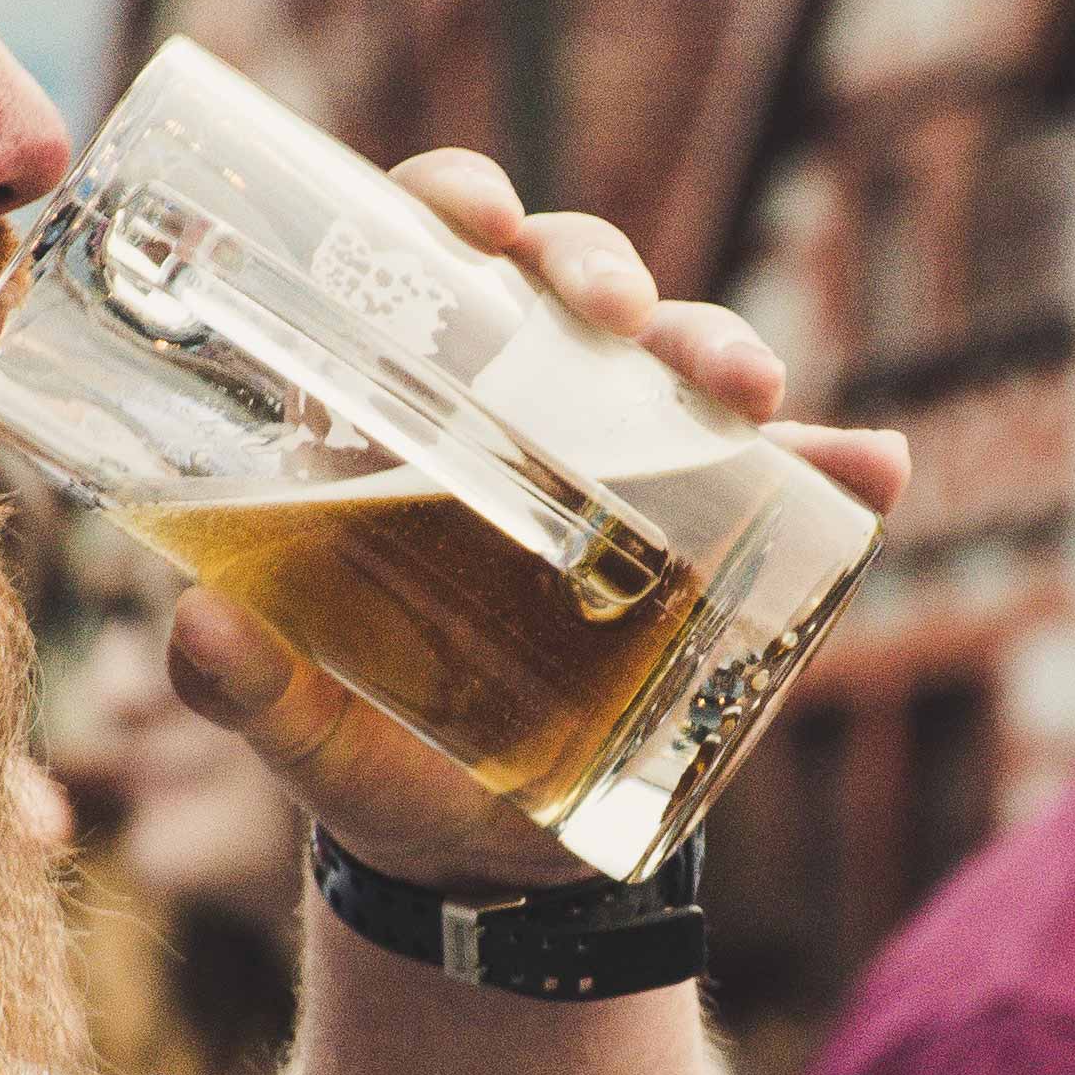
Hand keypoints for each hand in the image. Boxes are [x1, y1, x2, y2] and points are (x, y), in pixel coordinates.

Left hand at [167, 150, 909, 896]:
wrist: (488, 866)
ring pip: (683, 365)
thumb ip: (248, 691)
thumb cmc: (380, 761)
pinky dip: (844, 466)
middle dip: (597, 269)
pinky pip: (797, 485)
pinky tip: (873, 465)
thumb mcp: (306, 736)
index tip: (474, 223)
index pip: (429, 262)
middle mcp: (527, 416)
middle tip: (607, 315)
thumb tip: (200, 630)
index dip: (453, 208)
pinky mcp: (727, 547)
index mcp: (407, 416)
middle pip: (567, 288)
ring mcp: (638, 474)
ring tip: (749, 389)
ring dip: (720, 350)